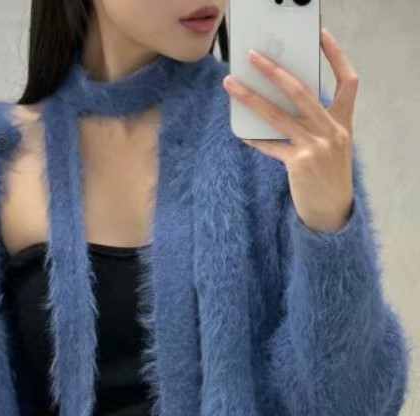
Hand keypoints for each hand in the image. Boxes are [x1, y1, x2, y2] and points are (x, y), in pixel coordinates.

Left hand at [223, 28, 356, 232]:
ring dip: (251, 98)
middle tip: (253, 56)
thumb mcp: (332, 146)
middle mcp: (332, 130)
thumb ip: (317, 124)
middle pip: (301, 90)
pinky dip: (255, 138)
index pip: (349, 81)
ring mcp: (316, 146)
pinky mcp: (299, 163)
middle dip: (274, 70)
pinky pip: (270, 145)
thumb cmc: (327, 177)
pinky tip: (242, 132)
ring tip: (232, 85)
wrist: (332, 213)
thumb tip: (281, 103)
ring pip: (277, 115)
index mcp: (344, 122)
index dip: (336, 56)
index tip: (321, 36)